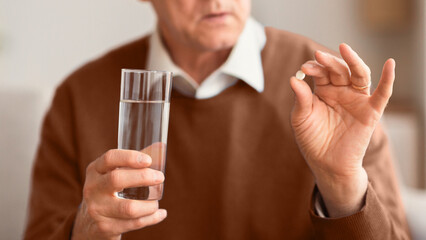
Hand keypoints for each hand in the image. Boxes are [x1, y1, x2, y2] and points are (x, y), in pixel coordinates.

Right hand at [71, 149, 166, 239]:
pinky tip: (160, 214)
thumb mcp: (113, 174)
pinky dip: (151, 219)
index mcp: (95, 170)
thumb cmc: (108, 192)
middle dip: (143, 177)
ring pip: (128, 208)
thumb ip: (134, 162)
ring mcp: (97, 209)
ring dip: (149, 205)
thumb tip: (161, 146)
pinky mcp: (105, 227)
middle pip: (117, 179)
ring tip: (157, 202)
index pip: (110, 158)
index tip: (148, 160)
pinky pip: (134, 223)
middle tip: (160, 177)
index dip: (130, 157)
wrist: (89, 224)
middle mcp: (92, 188)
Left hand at [289, 43, 394, 216]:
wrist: (326, 164)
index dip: (314, 67)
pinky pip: (382, 94)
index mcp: (324, 91)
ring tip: (344, 48)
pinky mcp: (370, 112)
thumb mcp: (301, 118)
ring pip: (359, 75)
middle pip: (339, 70)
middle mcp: (341, 92)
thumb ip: (300, 99)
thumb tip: (293, 78)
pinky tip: (390, 64)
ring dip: (353, 61)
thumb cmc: (312, 140)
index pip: (321, 72)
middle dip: (329, 62)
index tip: (304, 68)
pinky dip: (388, 79)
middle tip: (318, 56)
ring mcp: (356, 100)